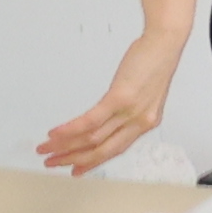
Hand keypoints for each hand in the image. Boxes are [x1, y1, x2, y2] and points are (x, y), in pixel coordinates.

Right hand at [38, 27, 188, 175]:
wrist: (165, 43)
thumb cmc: (154, 62)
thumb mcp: (143, 92)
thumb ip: (127, 108)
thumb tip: (107, 116)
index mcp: (145, 122)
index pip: (115, 150)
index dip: (93, 162)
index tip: (76, 170)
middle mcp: (140, 121)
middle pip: (102, 150)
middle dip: (73, 159)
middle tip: (53, 163)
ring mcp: (130, 111)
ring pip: (93, 138)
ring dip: (65, 146)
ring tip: (46, 149)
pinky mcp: (121, 97)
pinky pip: (92, 119)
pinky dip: (71, 129)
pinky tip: (55, 134)